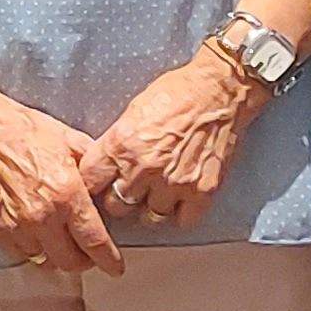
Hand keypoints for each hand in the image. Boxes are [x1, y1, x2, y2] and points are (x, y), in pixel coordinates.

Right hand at [0, 75, 120, 275]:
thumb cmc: (25, 131)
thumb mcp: (73, 143)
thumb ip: (95, 173)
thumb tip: (109, 192)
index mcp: (66, 194)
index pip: (94, 242)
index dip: (109, 260)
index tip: (114, 267)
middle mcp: (41, 215)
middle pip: (69, 261)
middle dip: (83, 260)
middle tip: (86, 252)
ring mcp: (14, 225)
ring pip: (43, 260)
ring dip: (54, 253)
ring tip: (57, 238)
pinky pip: (18, 252)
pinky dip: (29, 247)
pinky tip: (33, 231)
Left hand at [79, 49, 267, 227]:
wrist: (220, 90)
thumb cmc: (177, 92)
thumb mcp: (132, 111)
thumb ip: (116, 143)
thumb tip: (103, 164)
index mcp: (122, 144)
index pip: (90, 182)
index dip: (91, 184)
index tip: (97, 185)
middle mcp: (145, 168)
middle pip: (116, 206)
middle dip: (119, 199)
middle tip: (127, 190)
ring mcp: (174, 183)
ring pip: (149, 218)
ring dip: (149, 208)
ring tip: (154, 194)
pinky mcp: (202, 191)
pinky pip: (182, 221)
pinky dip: (180, 213)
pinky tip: (179, 199)